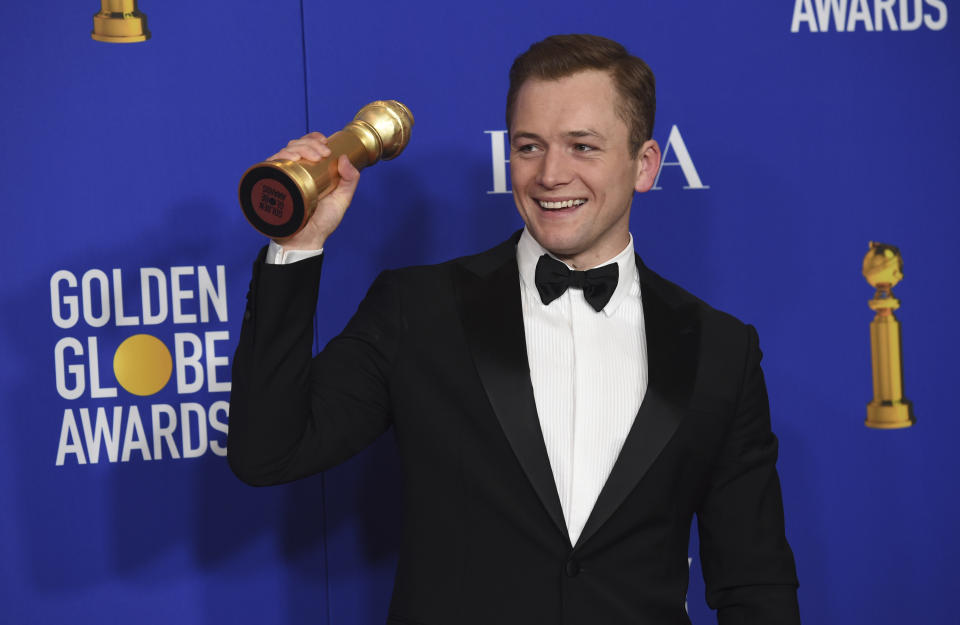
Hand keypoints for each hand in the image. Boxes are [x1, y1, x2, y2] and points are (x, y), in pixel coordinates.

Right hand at [268, 132, 359, 250]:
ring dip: (296, 148)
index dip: (313, 139)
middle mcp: (293, 172)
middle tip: (323, 152)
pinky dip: (279, 159)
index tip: (325, 141)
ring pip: (283, 153)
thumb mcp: (341, 199)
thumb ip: (350, 180)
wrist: (306, 241)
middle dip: (309, 143)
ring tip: (309, 155)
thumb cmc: (322, 223)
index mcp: (308, 171)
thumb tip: (345, 158)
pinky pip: (269, 167)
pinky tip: (290, 159)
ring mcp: (281, 179)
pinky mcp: (270, 186)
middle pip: (295, 146)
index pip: (306, 146)